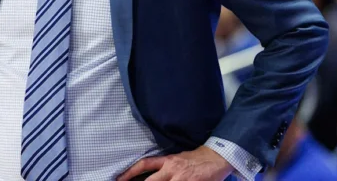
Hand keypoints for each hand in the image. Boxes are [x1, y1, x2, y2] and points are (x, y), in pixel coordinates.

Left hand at [117, 146, 233, 180]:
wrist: (217, 158)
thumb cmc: (197, 159)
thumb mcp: (178, 158)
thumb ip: (165, 167)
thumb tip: (150, 175)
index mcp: (167, 161)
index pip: (144, 165)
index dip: (129, 173)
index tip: (119, 179)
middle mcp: (171, 169)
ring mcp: (181, 179)